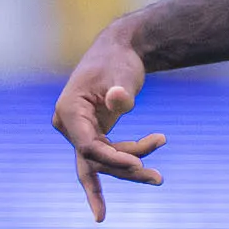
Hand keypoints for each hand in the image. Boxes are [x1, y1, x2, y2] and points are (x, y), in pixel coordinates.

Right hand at [51, 28, 164, 221]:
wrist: (118, 50)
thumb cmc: (118, 60)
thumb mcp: (122, 73)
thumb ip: (121, 90)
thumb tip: (119, 100)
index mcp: (69, 111)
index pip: (88, 146)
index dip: (113, 158)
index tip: (139, 163)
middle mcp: (68, 126)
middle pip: (94, 160)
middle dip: (124, 171)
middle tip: (158, 178)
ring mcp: (78, 133)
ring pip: (102, 163)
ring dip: (131, 168)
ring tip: (159, 178)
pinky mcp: (92, 136)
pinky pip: (107, 158)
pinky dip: (128, 160)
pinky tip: (145, 169)